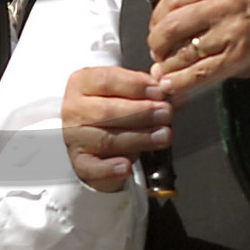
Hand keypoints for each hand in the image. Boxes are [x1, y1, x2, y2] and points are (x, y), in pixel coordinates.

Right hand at [61, 65, 172, 192]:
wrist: (91, 136)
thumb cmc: (111, 109)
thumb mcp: (126, 93)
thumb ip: (149, 92)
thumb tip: (174, 92)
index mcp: (82, 84)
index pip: (106, 80)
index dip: (134, 85)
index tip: (158, 90)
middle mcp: (74, 110)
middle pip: (106, 110)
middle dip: (141, 112)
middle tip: (166, 113)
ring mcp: (74, 137)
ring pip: (106, 139)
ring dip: (138, 138)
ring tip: (162, 136)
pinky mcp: (79, 162)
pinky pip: (92, 168)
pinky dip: (110, 168)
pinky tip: (127, 166)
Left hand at [147, 0, 249, 98]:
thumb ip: (203, 5)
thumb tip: (167, 30)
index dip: (156, 18)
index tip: (155, 29)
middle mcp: (224, 2)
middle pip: (171, 24)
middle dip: (157, 43)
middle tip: (157, 52)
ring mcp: (232, 30)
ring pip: (183, 51)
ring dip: (167, 66)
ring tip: (164, 72)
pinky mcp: (240, 56)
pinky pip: (201, 72)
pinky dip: (181, 82)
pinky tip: (173, 86)